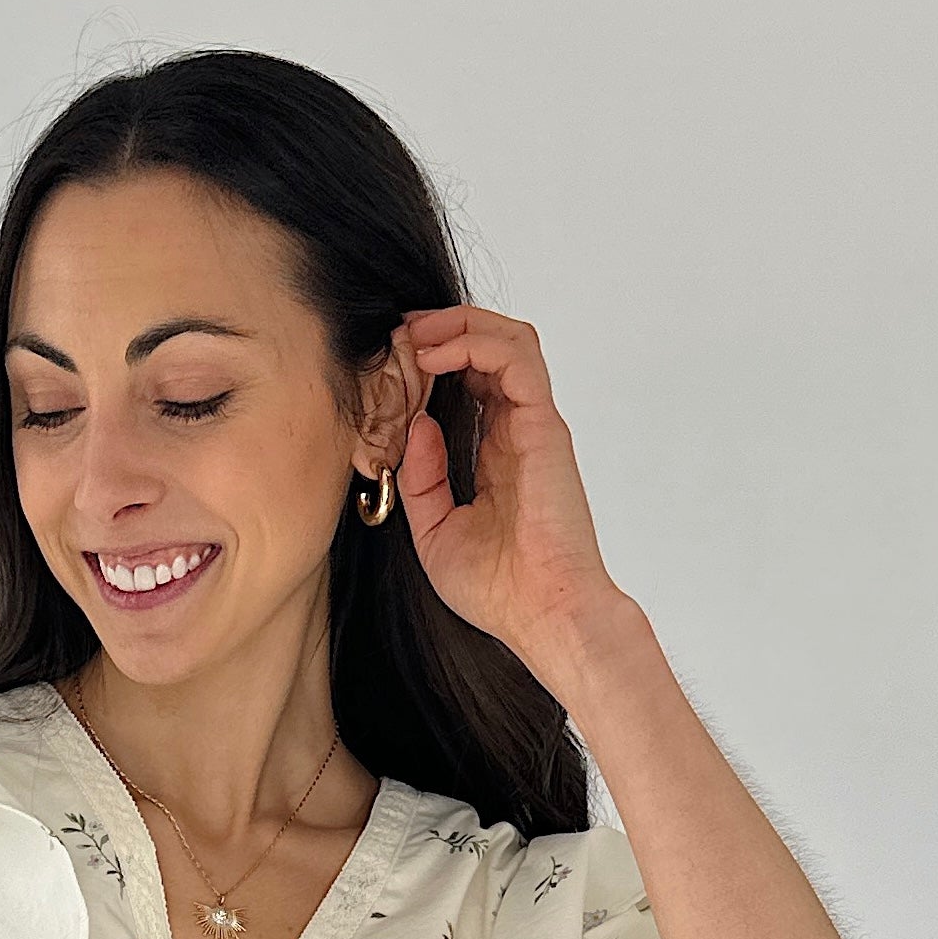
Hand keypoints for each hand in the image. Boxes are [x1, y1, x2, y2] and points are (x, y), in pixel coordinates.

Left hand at [391, 305, 633, 701]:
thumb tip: (415, 425)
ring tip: (415, 335)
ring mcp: (534, 425)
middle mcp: (518, 432)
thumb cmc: (500, 589)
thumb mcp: (436, 532)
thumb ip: (421, 480)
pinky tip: (433, 355)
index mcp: (497, 454)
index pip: (472, 382)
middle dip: (444, 329)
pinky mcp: (543, 424)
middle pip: (491, 349)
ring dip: (459, 325)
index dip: (434, 360)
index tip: (394, 358)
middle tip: (400, 332)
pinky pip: (515, 356)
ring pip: (508, 339)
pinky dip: (473, 341)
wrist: (542, 613)